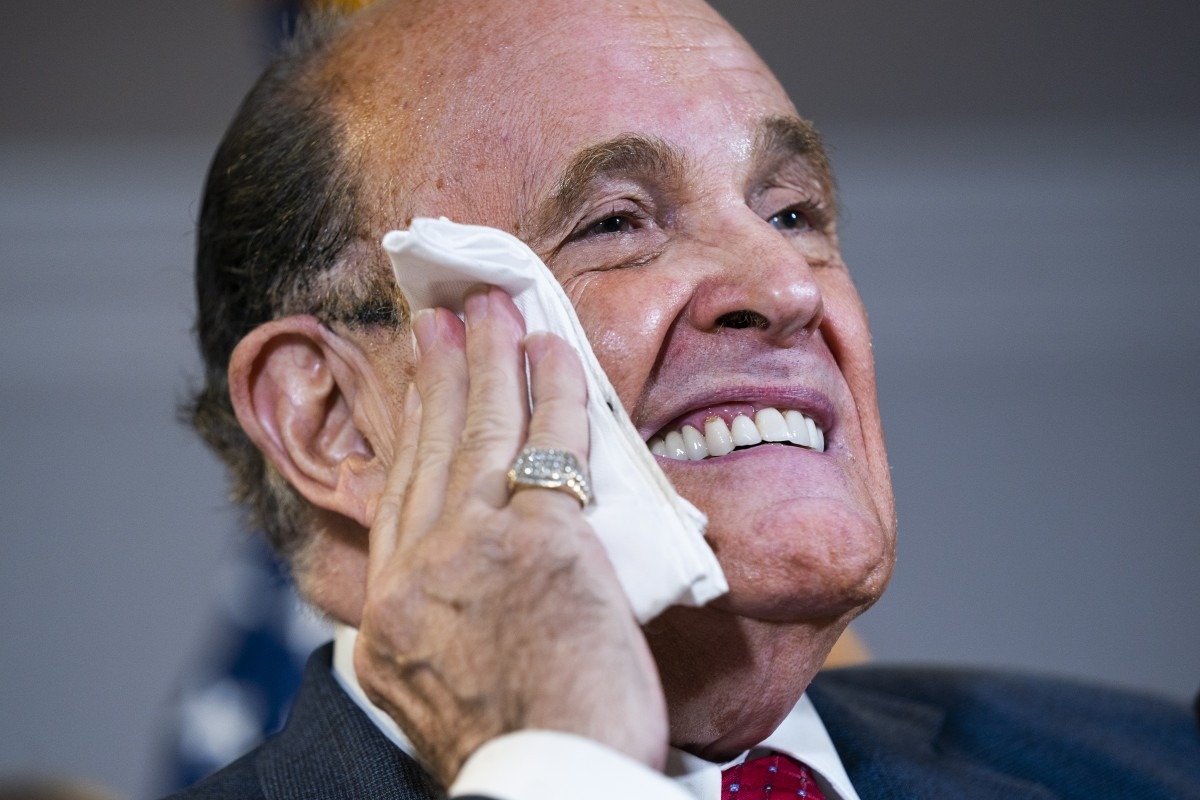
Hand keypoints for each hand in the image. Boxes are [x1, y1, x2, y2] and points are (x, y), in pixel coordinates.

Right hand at [353, 286, 667, 785]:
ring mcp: (475, 552)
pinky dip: (553, 390)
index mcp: (390, 617)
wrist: (549, 785)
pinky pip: (549, 446)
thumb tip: (467, 597)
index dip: (407, 434)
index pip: (396, 501)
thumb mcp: (443, 695)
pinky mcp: (542, 542)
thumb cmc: (521, 752)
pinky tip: (552, 349)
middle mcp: (418, 575)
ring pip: (479, 434)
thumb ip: (443, 632)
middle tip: (442, 318)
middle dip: (438, 376)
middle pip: (428, 454)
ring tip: (489, 308)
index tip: (418, 391)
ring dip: (487, 360)